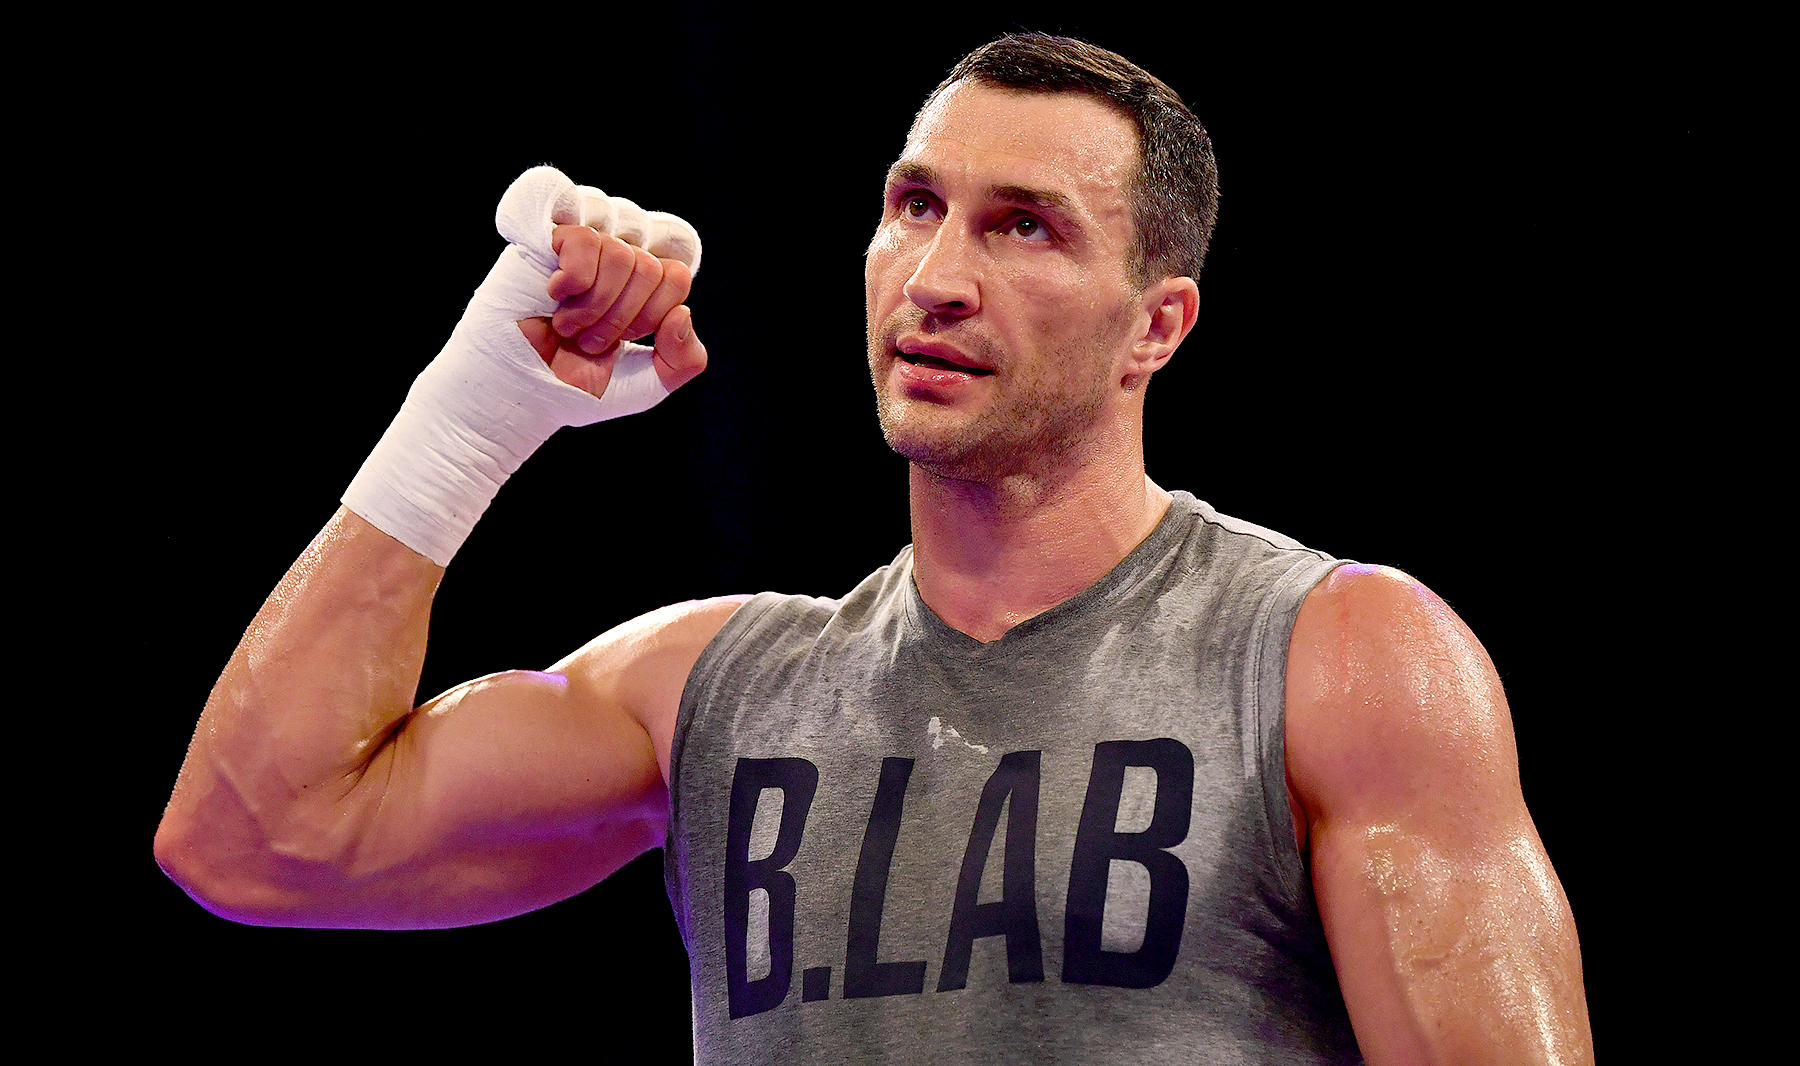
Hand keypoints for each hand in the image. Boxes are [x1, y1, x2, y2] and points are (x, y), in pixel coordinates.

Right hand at [518, 224, 707, 399]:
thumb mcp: (647, 384)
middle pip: (651, 267)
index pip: (677, 274)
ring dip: (595, 307)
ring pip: (622, 254)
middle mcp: (615, 260)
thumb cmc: (576, 384)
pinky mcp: (546, 241)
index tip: (624, 340)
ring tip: (568, 328)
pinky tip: (555, 297)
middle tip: (588, 341)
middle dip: (622, 319)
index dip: (654, 315)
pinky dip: (576, 280)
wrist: (520, 393)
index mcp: (641, 287)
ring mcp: (582, 249)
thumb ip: (684, 360)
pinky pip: (586, 239)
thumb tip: (682, 312)